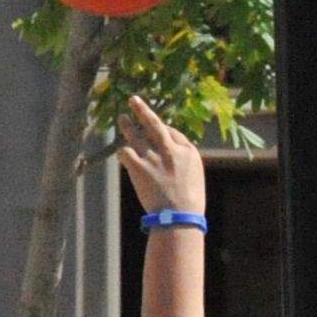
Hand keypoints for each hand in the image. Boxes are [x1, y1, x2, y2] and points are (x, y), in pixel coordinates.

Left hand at [118, 99, 205, 221]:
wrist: (179, 216)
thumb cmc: (189, 201)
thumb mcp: (194, 177)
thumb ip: (182, 162)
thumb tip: (170, 155)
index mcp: (188, 151)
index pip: (172, 132)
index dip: (162, 131)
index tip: (156, 130)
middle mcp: (170, 150)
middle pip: (154, 124)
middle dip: (142, 110)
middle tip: (133, 99)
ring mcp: (153, 157)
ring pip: (135, 135)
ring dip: (126, 125)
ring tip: (121, 118)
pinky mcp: (139, 167)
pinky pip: (125, 152)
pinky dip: (122, 153)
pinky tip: (121, 154)